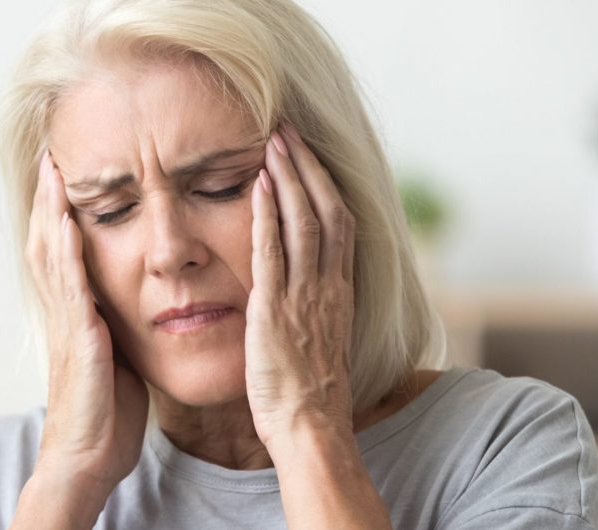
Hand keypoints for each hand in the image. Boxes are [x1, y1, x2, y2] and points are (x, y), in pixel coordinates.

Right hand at [23, 150, 148, 496]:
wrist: (89, 455)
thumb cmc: (106, 411)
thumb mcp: (114, 356)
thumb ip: (115, 324)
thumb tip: (133, 303)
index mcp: (76, 314)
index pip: (64, 252)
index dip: (61, 212)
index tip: (66, 174)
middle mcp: (65, 312)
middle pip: (47, 242)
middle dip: (49, 199)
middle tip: (51, 156)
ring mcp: (67, 323)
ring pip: (51, 255)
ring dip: (51, 210)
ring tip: (54, 170)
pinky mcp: (79, 339)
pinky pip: (70, 287)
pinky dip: (65, 251)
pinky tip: (67, 221)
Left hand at [245, 123, 356, 449]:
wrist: (311, 426)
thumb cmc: (312, 393)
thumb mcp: (322, 340)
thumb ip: (317, 308)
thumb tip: (308, 289)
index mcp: (340, 292)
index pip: (339, 223)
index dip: (324, 185)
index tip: (308, 156)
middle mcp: (328, 286)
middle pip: (327, 210)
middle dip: (307, 167)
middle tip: (289, 131)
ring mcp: (304, 296)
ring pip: (304, 222)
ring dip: (288, 178)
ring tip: (274, 142)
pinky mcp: (275, 310)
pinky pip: (272, 252)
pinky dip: (266, 214)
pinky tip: (257, 186)